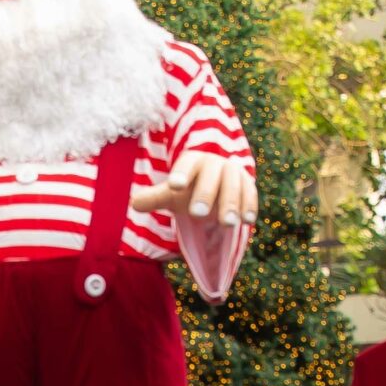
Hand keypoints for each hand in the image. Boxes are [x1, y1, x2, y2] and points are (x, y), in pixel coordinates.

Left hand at [127, 154, 260, 228]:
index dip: (181, 174)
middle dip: (205, 194)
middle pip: (211, 175)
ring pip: (233, 185)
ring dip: (230, 204)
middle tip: (196, 214)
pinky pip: (250, 193)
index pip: (186, 165)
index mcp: (192, 161)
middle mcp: (214, 164)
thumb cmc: (188, 190)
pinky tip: (247, 221)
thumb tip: (134, 203)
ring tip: (226, 224)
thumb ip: (154, 198)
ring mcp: (232, 173)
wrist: (215, 187)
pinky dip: (249, 206)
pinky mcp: (247, 185)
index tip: (173, 186)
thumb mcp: (171, 195)